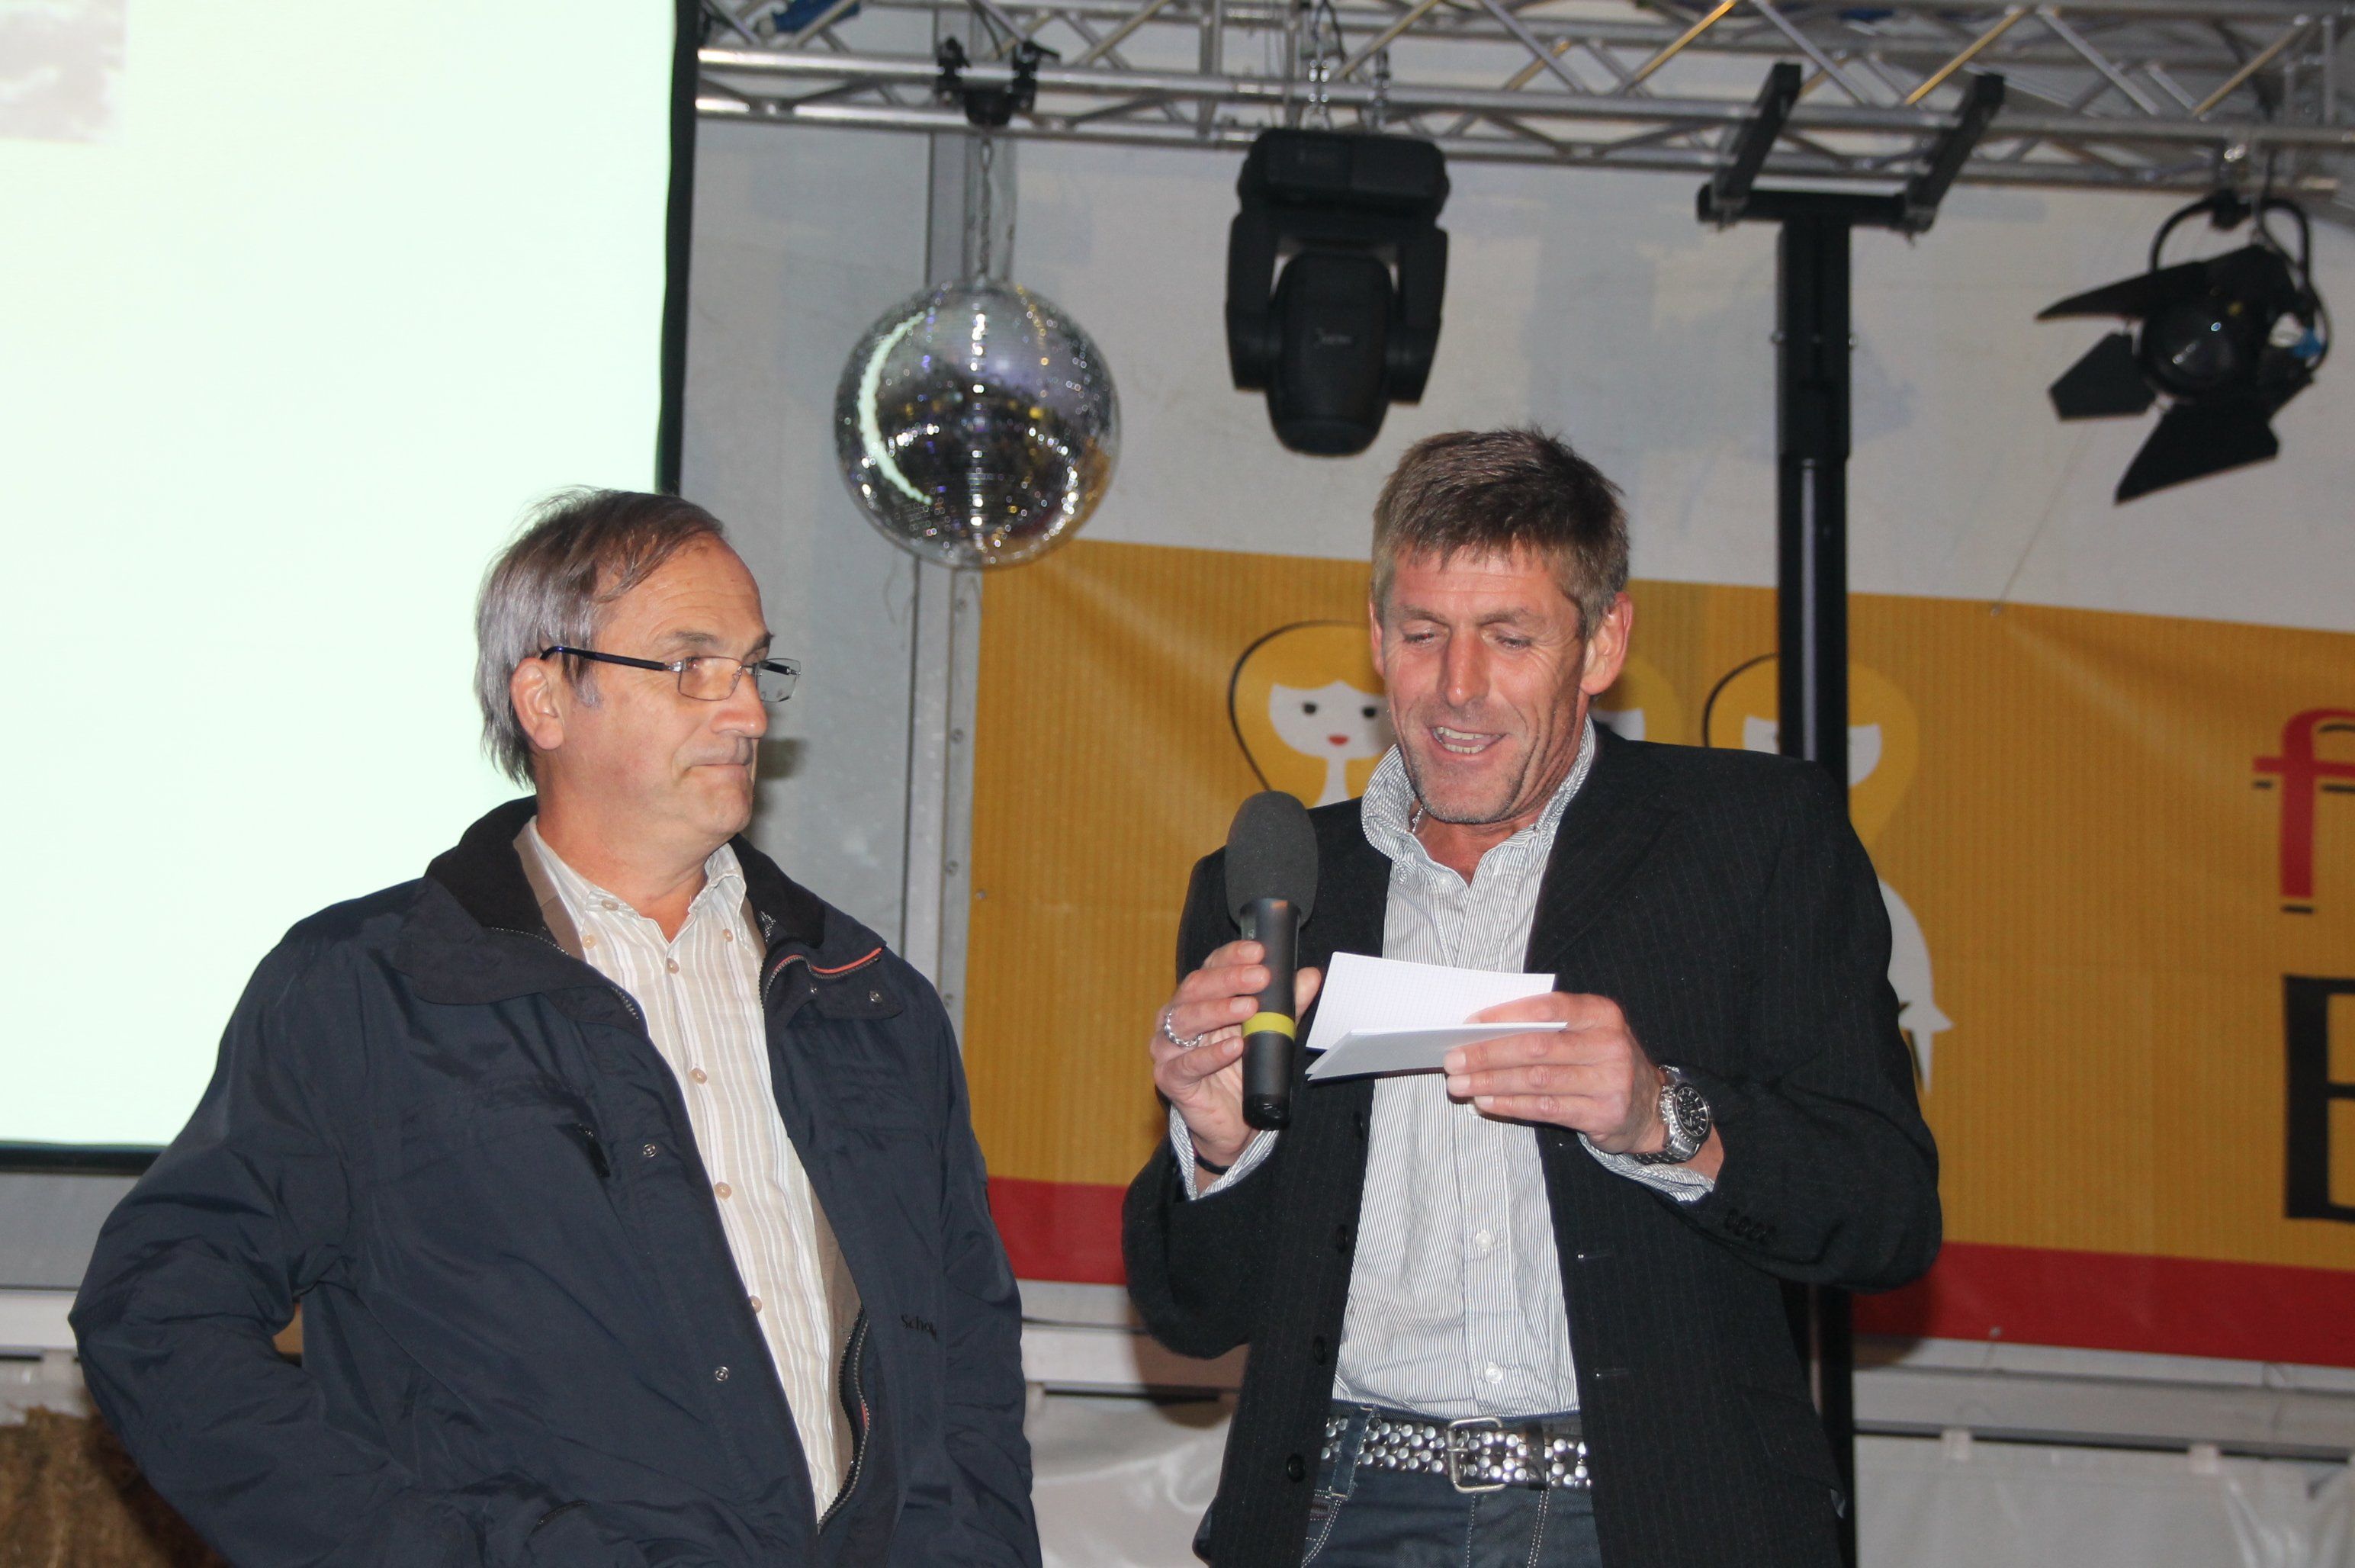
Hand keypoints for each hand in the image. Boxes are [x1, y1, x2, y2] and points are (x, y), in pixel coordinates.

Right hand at [1150, 940, 1323, 1169]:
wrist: (1233, 1119)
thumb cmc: (1243, 1068)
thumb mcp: (1270, 1031)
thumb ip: (1286, 1004)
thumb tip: (1310, 976)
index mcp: (1198, 998)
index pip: (1211, 966)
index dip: (1232, 956)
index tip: (1259, 951)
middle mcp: (1176, 1016)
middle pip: (1196, 987)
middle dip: (1230, 979)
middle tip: (1260, 977)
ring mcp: (1167, 1047)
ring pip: (1186, 1020)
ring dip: (1218, 1011)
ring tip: (1248, 1008)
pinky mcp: (1169, 1078)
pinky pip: (1187, 1064)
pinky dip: (1211, 1054)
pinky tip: (1234, 1047)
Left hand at [1443, 993, 1669, 1153]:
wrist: (1650, 1107)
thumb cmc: (1600, 1061)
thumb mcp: (1587, 1033)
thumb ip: (1547, 1027)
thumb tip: (1482, 1031)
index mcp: (1601, 1013)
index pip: (1547, 1008)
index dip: (1505, 1015)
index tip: (1468, 1024)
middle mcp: (1609, 1044)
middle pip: (1536, 1047)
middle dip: (1488, 1054)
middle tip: (1453, 1060)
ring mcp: (1609, 1081)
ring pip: (1537, 1080)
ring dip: (1492, 1083)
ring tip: (1460, 1085)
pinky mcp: (1603, 1114)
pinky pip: (1546, 1108)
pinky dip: (1510, 1105)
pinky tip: (1486, 1103)